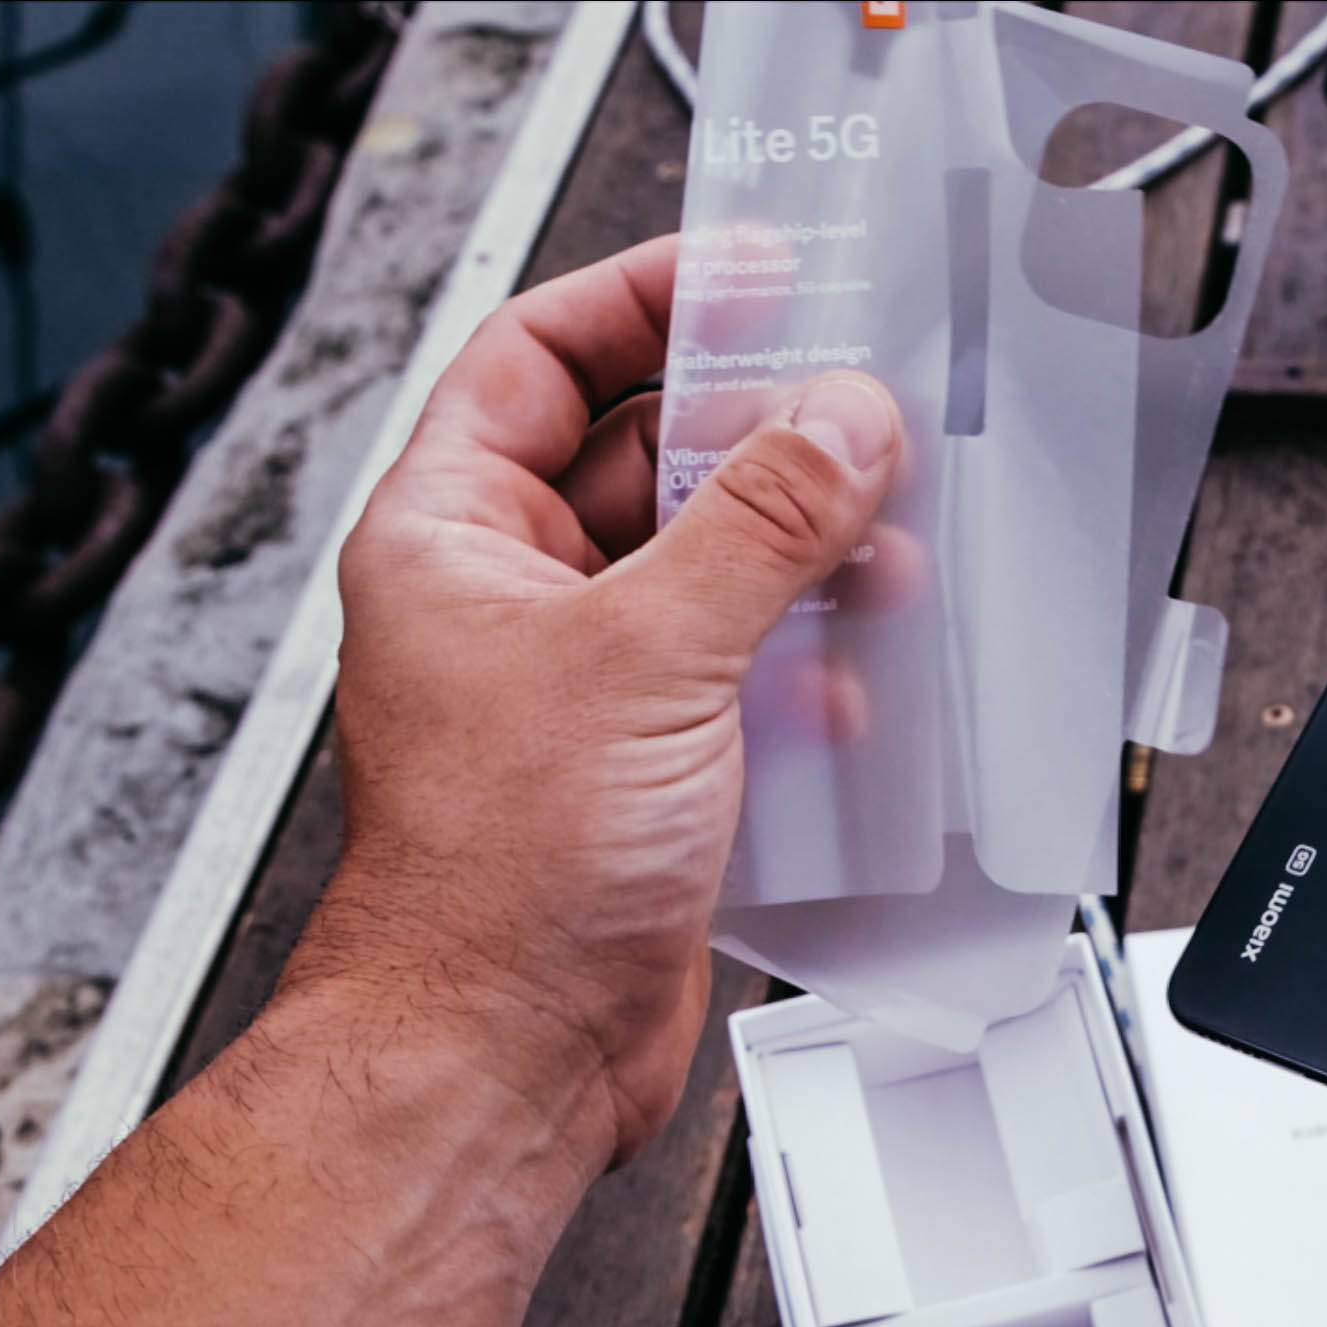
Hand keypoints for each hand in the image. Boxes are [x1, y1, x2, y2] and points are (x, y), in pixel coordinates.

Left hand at [301, 237, 904, 1161]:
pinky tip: (850, 678)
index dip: (646, 300)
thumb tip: (837, 420)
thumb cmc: (494, 874)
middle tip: (852, 414)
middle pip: (640, 459)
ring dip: (793, 558)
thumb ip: (759, 525)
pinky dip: (798, 666)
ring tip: (876, 549)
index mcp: (450, 533)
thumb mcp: (649, 654)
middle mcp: (503, 600)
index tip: (753, 275)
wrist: (504, 1051)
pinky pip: (732, 674)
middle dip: (753, 440)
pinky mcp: (640, 768)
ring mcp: (572, 685)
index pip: (540, 356)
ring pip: (700, 570)